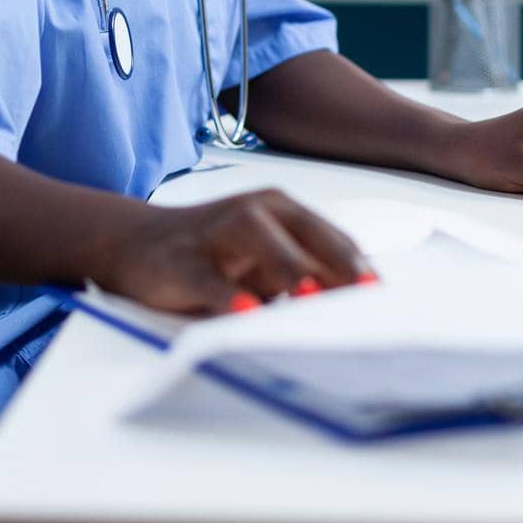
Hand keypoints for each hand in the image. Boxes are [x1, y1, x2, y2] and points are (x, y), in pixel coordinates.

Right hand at [92, 188, 371, 316]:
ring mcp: (217, 230)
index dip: (362, 270)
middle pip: (306, 234)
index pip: (334, 240)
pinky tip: (246, 311)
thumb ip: (306, 275)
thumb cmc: (213, 254)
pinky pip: (209, 277)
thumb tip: (361, 308)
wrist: (132, 242)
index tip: (390, 305)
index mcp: (282, 210)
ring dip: (288, 269)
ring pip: (258, 242)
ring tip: (312, 297)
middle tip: (368, 301)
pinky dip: (227, 294)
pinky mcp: (183, 258)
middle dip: (338, 267)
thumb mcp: (265, 262)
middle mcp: (255, 210)